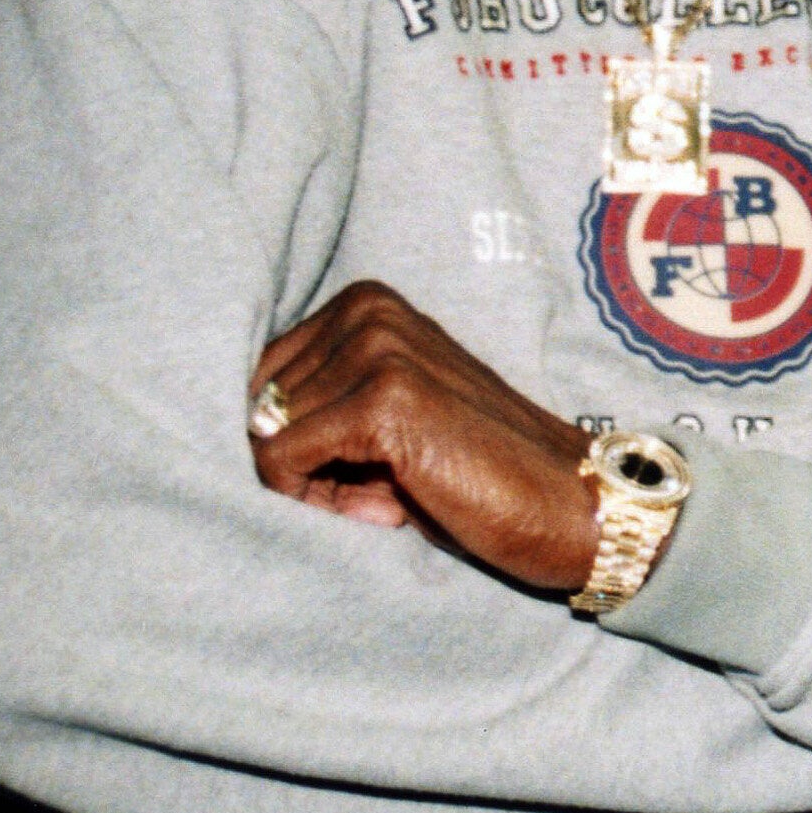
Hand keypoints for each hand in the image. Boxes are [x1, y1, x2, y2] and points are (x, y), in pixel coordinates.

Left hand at [248, 282, 603, 593]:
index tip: (350, 475)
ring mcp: (375, 349)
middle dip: (295, 461)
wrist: (571, 502)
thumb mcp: (389, 419)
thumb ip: (321, 404)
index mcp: (368, 302)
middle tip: (367, 495)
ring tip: (384, 499)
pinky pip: (279, 459)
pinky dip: (310, 500)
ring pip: (265, 431)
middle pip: (257, 400)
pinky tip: (381, 510)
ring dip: (309, 485)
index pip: (262, 372)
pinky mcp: (380, 400)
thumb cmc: (478, 471)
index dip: (290, 437)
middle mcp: (369, 310)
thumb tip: (240, 432)